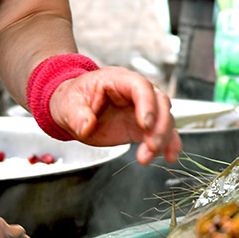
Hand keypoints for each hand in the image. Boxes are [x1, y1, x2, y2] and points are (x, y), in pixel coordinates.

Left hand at [48, 67, 180, 164]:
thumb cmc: (72, 100)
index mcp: (118, 80)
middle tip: (151, 145)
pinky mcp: (142, 127)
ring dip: (163, 139)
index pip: (140, 86)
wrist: (72, 111)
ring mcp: (141, 110)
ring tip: (147, 157)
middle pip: (160, 101)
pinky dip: (169, 144)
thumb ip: (77, 116)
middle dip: (160, 125)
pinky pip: (162, 133)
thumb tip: (87, 126)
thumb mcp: (68, 105)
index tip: (146, 124)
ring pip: (165, 119)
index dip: (147, 103)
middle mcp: (135, 93)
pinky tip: (170, 156)